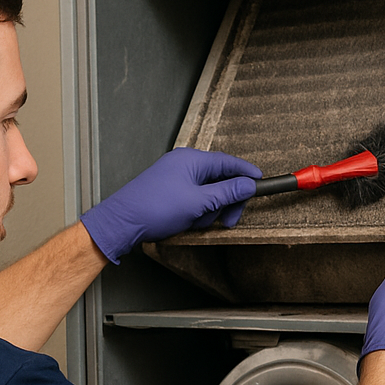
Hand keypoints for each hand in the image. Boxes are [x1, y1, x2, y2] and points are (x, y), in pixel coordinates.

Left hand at [80, 147, 261, 262]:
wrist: (122, 223)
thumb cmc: (155, 209)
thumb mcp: (198, 202)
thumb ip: (227, 192)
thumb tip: (249, 184)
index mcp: (192, 160)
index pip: (228, 162)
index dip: (246, 174)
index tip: (261, 183)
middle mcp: (184, 165)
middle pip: (219, 180)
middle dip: (226, 202)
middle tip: (228, 222)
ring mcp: (175, 178)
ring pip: (207, 194)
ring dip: (208, 211)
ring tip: (195, 223)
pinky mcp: (169, 192)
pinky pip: (193, 200)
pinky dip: (196, 213)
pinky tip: (187, 224)